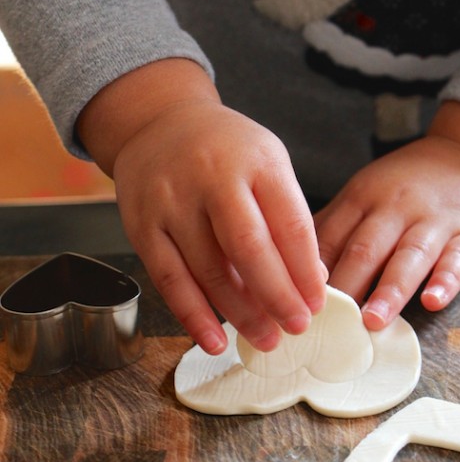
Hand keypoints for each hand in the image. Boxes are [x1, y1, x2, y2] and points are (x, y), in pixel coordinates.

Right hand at [77, 61, 325, 353]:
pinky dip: (193, 316)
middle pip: (249, 248)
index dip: (305, 271)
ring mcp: (173, 201)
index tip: (317, 304)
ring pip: (208, 270)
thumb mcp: (268, 165)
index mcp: (258, 160)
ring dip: (240, 314)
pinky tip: (215, 340)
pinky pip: (169, 280)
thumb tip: (310, 281)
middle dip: (277, 296)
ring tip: (265, 339)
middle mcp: (213, 176)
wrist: (160, 121)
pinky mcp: (142, 225)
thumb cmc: (227, 152)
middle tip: (296, 327)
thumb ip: (288, 218)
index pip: (289, 224)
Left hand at [315, 102, 459, 328]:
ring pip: (410, 256)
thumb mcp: (364, 194)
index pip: (331, 238)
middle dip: (347, 285)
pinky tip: (432, 301)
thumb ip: (331, 229)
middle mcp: (397, 208)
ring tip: (373, 320)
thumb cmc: (405, 187)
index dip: (313, 272)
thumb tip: (288, 272)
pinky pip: (459, 260)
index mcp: (362, 198)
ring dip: (390, 290)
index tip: (297, 305)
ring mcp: (436, 221)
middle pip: (366, 249)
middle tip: (329, 323)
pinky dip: (446, 281)